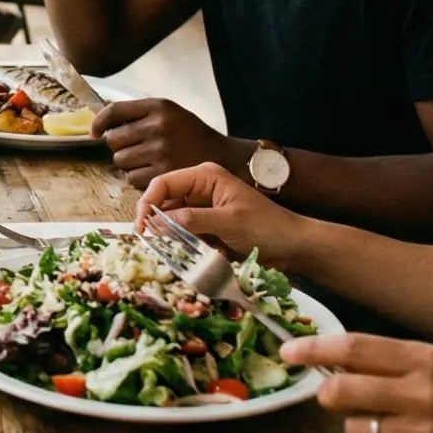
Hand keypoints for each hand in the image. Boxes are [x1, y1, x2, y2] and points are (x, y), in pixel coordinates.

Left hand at [92, 97, 245, 185]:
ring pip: (120, 161)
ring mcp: (160, 151)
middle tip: (136, 148)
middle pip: (113, 140)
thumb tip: (102, 124)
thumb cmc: (190, 134)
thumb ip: (140, 115)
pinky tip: (154, 172)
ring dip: (128, 163)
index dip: (99, 122)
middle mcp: (158, 126)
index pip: (115, 110)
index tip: (94, 132)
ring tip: (147, 160)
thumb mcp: (169, 113)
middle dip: (119, 146)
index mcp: (159, 107)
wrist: (222, 156)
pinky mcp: (163, 174)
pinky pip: (132, 179)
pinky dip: (138, 178)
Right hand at [134, 161, 306, 261]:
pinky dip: (180, 245)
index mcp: (205, 176)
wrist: (292, 246)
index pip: (164, 183)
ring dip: (168, 236)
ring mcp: (201, 209)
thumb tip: (159, 223)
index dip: (147, 202)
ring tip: (168, 251)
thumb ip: (194, 220)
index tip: (141, 227)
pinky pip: (182, 235)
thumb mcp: (230, 221)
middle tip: (149, 243)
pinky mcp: (205, 227)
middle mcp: (199, 189)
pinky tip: (182, 255)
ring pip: (170, 221)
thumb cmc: (267, 227)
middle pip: (163, 201)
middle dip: (155, 221)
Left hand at [283, 333, 432, 432]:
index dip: (313, 350)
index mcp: (427, 360)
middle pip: (342, 391)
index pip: (354, 349)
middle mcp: (425, 395)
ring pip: (355, 430)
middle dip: (328, 394)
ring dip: (363, 429)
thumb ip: (389, 362)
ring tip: (398, 427)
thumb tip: (328, 360)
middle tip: (334, 396)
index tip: (288, 352)